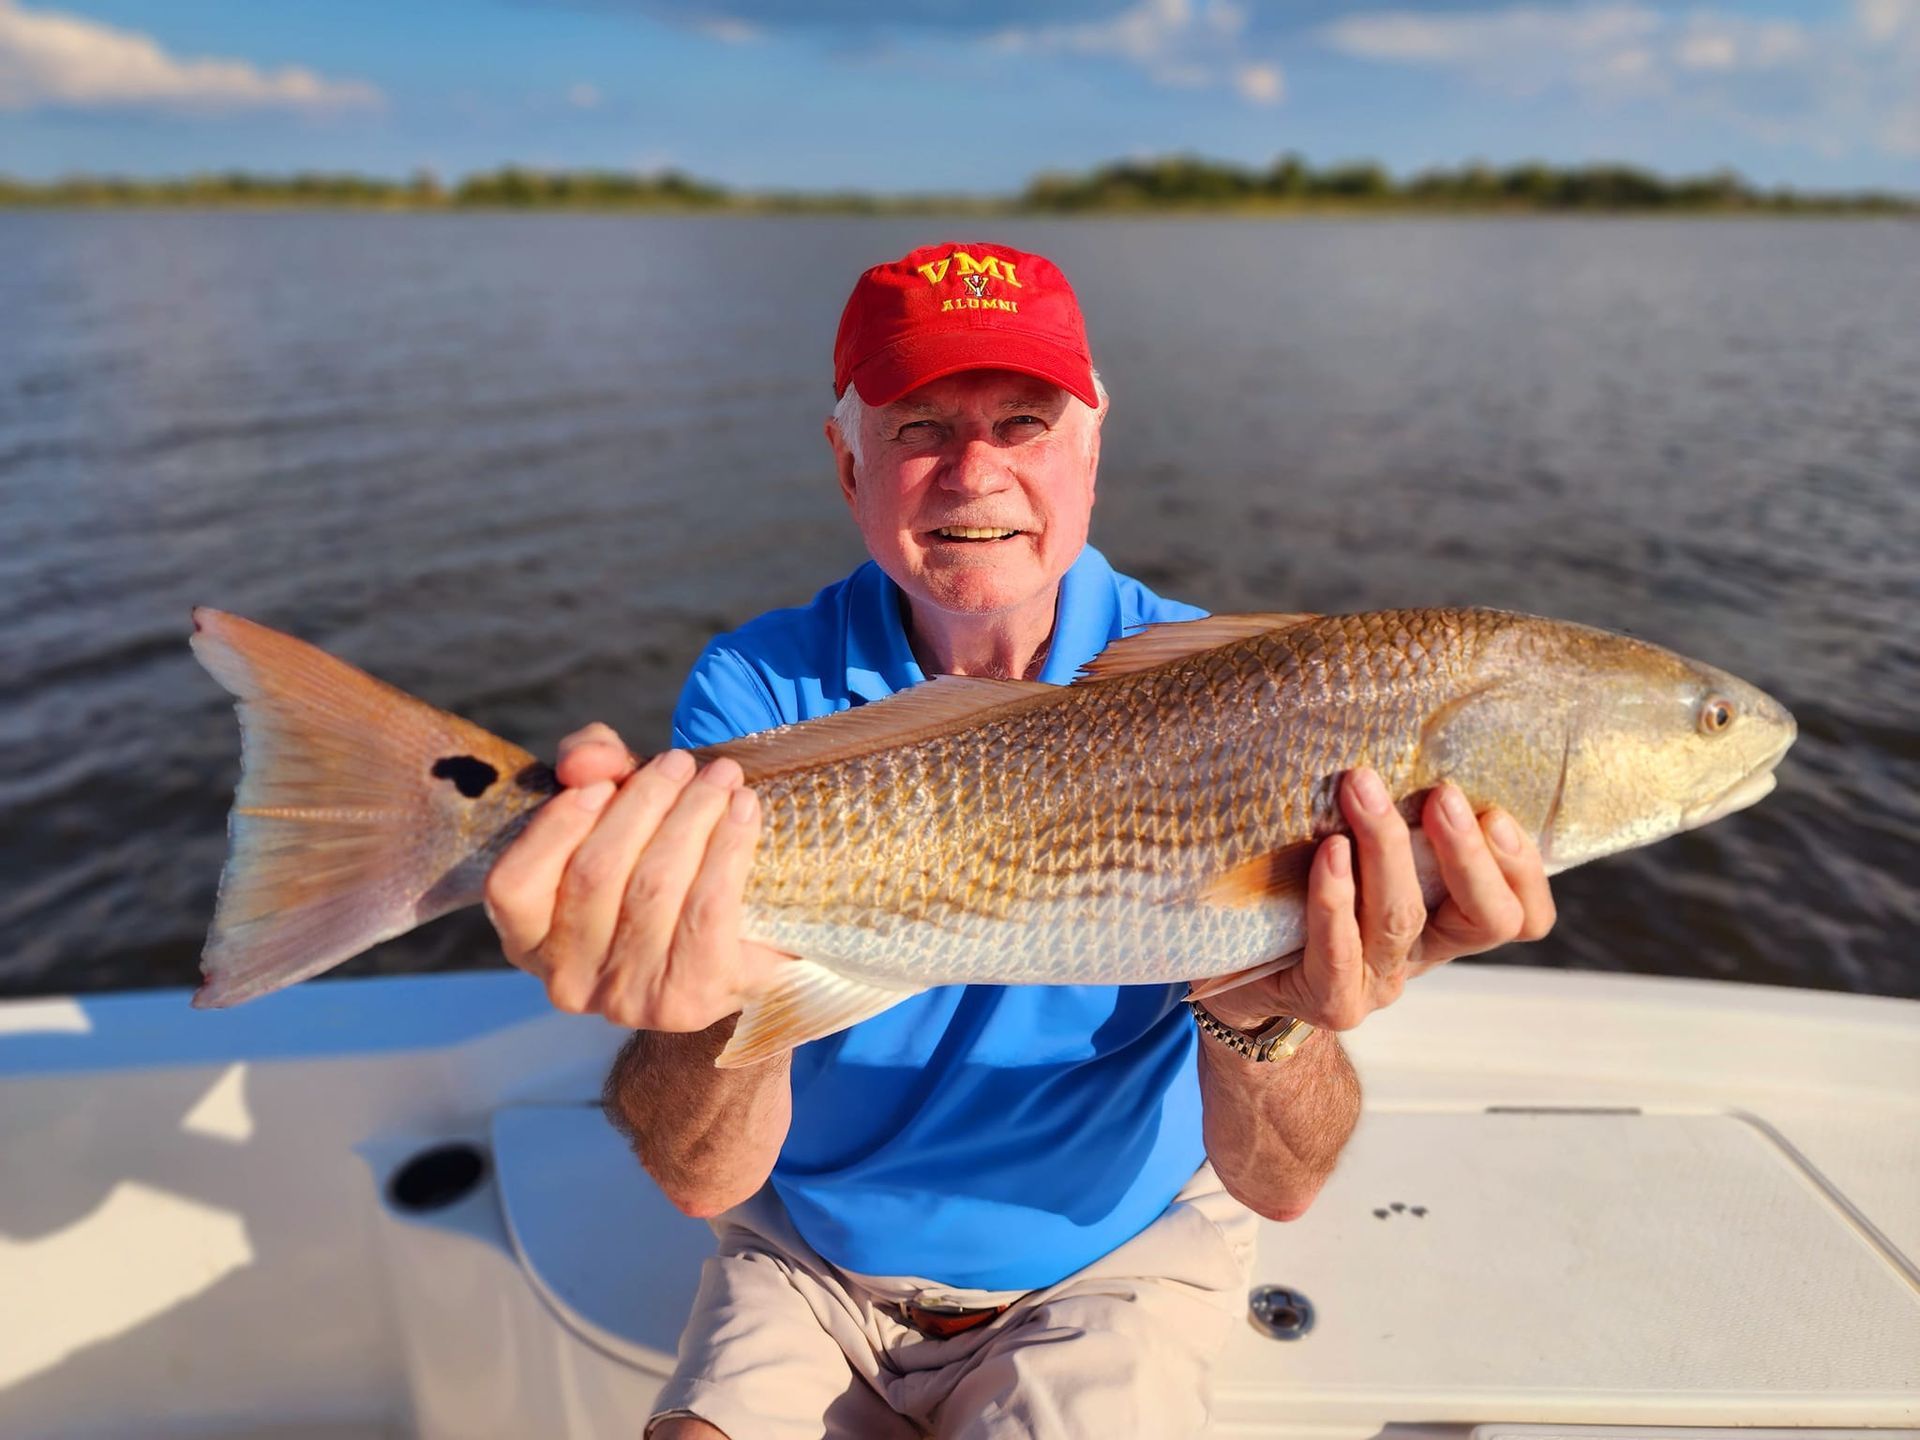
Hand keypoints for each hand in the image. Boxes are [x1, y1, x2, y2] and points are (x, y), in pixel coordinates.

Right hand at [482, 722, 784, 1030]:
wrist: (740, 948)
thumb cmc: (659, 868)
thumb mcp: (616, 807)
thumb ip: (590, 766)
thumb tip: (587, 761)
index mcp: (529, 942)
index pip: (514, 885)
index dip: (556, 826)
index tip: (607, 781)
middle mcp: (568, 982)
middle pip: (595, 873)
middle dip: (644, 803)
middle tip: (681, 762)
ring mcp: (626, 1000)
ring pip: (654, 886)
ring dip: (693, 816)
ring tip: (721, 779)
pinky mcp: (689, 1001)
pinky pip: (707, 908)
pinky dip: (728, 848)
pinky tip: (744, 811)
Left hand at [1206, 767, 1555, 1032]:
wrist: (1239, 967)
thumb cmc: (1300, 887)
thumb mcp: (1359, 842)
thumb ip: (1390, 807)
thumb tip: (1396, 707)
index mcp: (1447, 919)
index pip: (1522, 913)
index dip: (1523, 870)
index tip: (1496, 812)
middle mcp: (1424, 953)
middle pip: (1487, 919)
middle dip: (1469, 853)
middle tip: (1443, 794)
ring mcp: (1379, 982)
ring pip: (1403, 921)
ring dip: (1388, 850)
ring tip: (1361, 788)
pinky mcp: (1331, 1000)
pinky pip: (1339, 954)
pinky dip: (1336, 899)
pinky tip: (1329, 852)